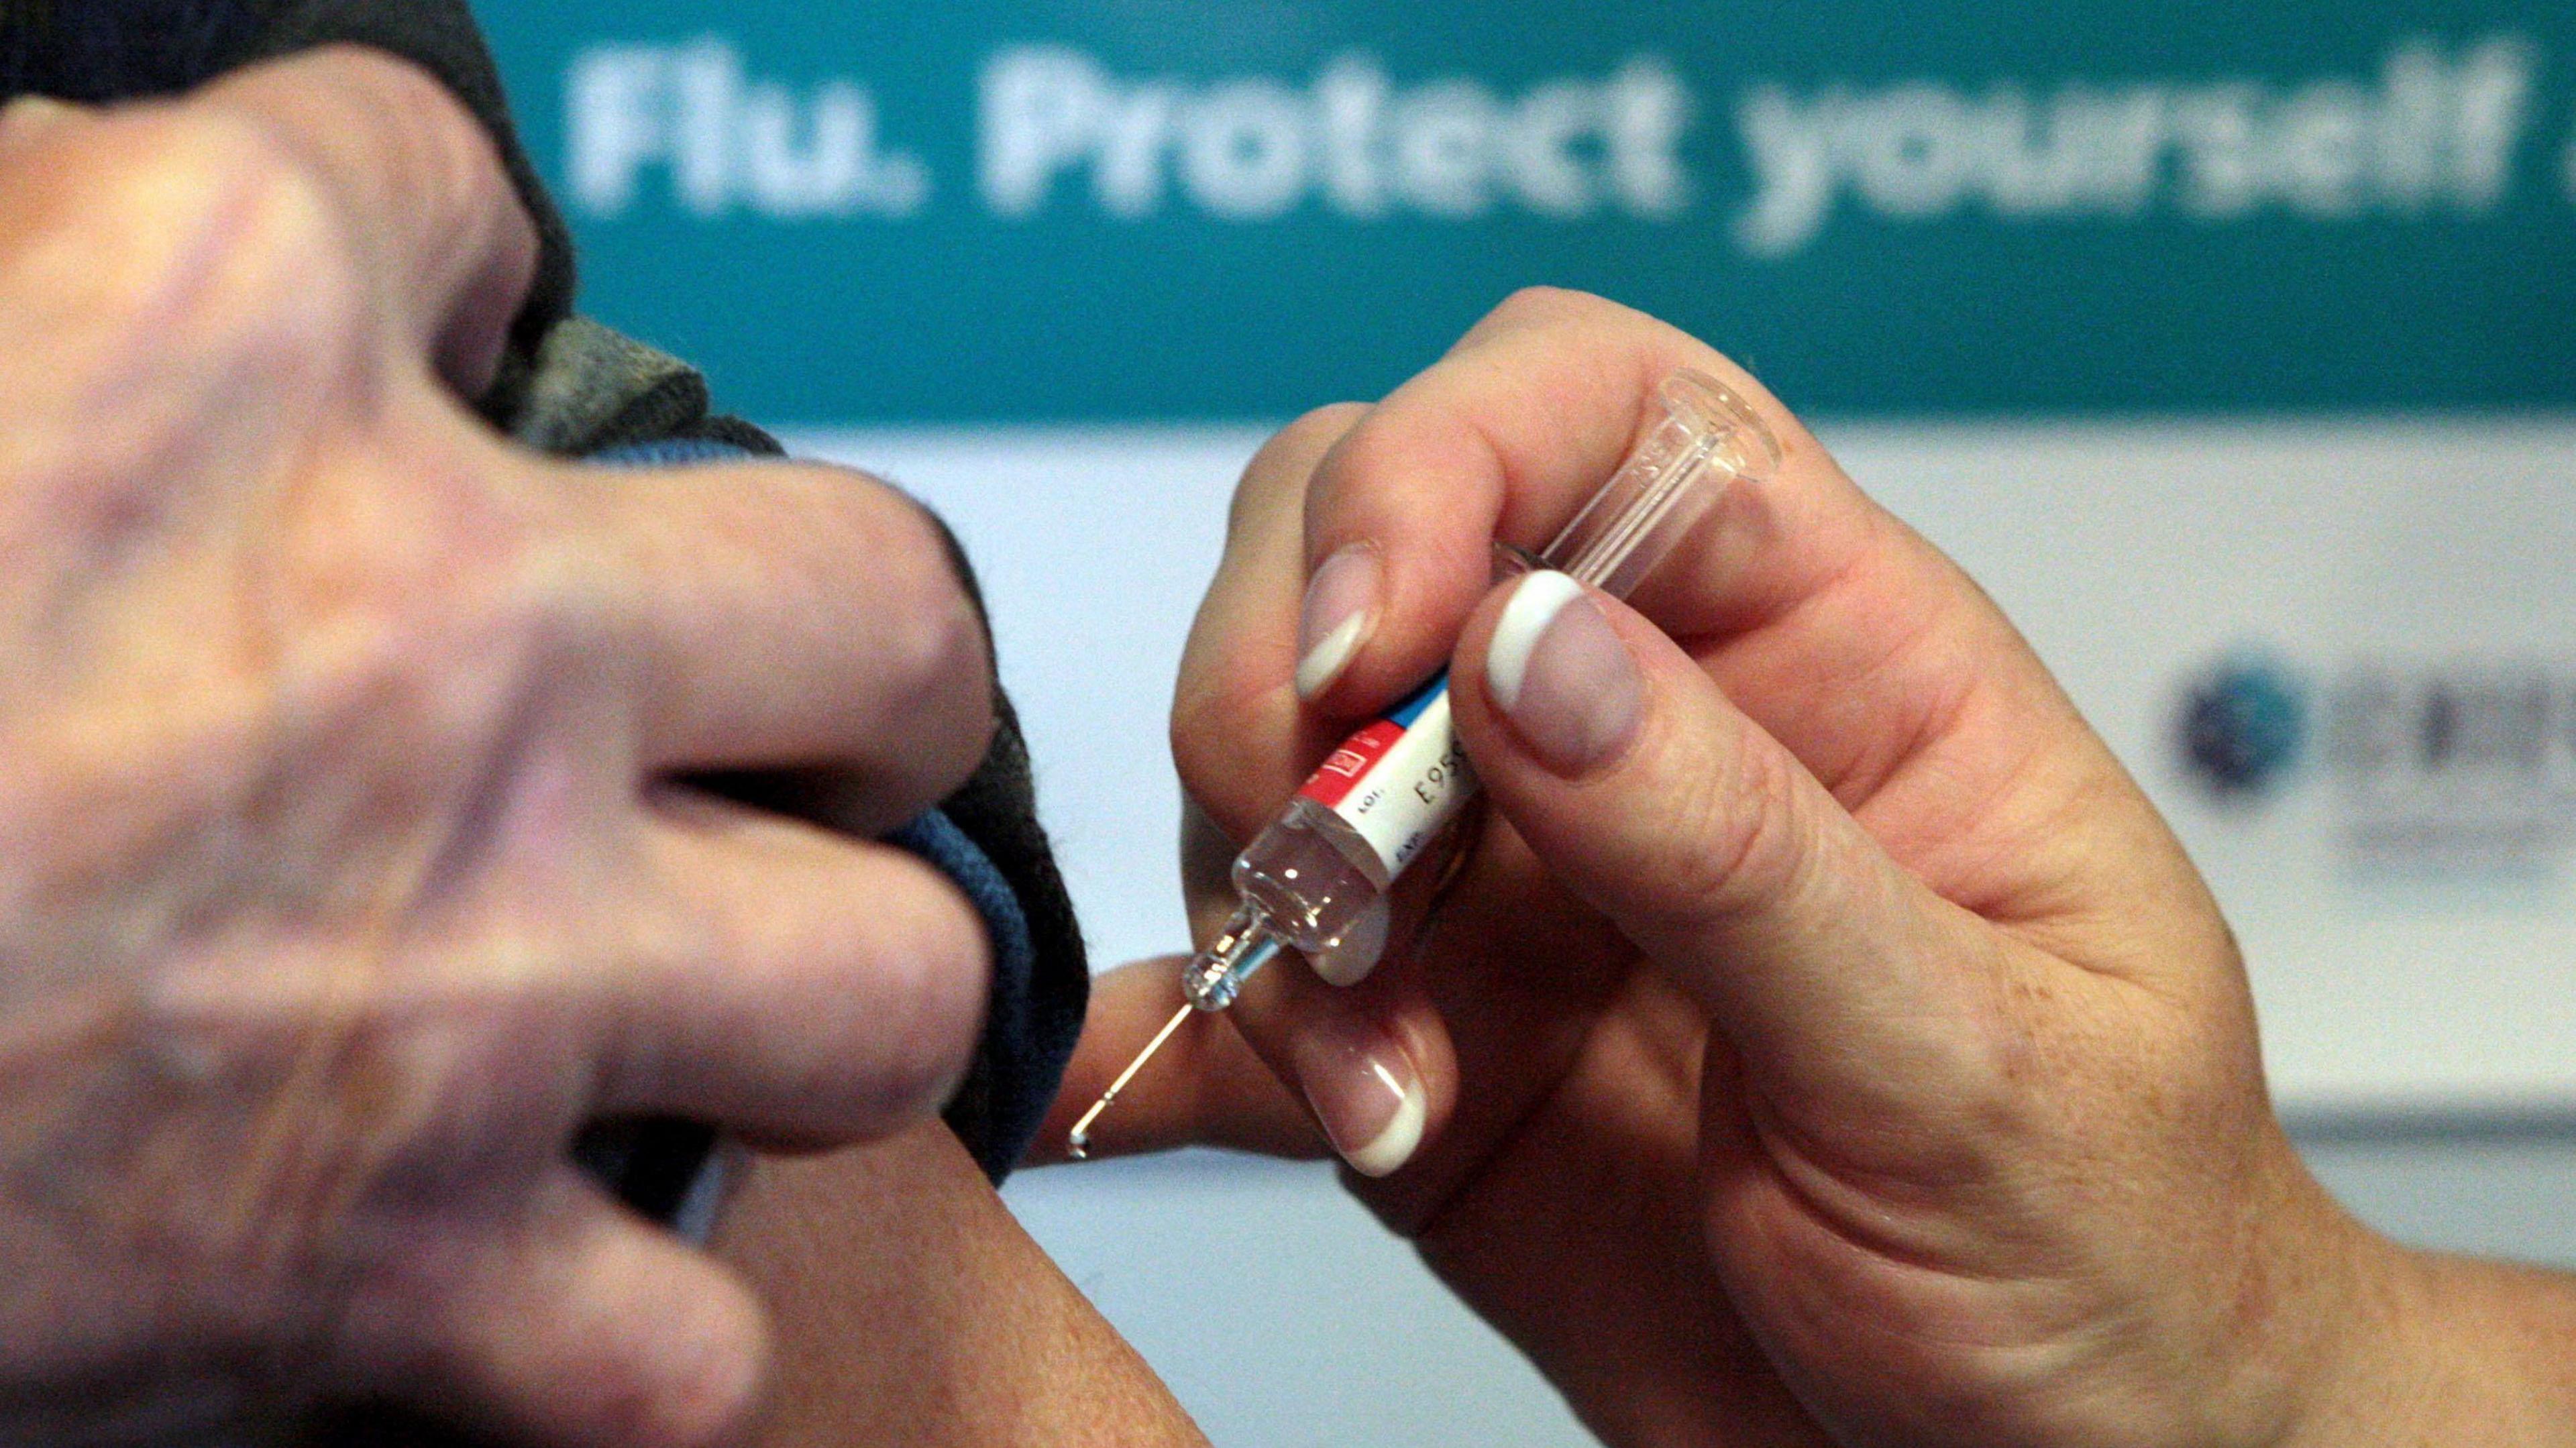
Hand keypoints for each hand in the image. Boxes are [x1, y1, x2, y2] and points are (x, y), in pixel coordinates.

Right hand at [0, 50, 991, 1446]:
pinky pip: (682, 1340)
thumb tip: (186, 232)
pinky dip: (632, 1324)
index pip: (449, 202)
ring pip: (887, 971)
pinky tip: (552, 1266)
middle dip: (841, 651)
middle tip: (765, 702)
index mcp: (202, 328)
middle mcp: (412, 638)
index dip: (431, 283)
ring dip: (827, 977)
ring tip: (726, 972)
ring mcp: (452, 980)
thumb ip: (34, 264)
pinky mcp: (386, 1280)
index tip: (408, 355)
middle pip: (872, 593)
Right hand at [1049, 289, 2443, 1446]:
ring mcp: (1515, 895)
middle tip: (1324, 874)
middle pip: (1370, 544)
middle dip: (1285, 679)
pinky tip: (1141, 1096)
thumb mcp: (1974, 1057)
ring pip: (1273, 768)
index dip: (1452, 455)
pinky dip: (1172, 1038)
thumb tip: (1527, 647)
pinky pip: (1242, 999)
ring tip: (1383, 1092)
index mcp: (1830, 657)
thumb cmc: (2112, 1248)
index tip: (1377, 632)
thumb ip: (1742, 851)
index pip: (1600, 410)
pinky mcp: (1424, 1053)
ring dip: (1269, 913)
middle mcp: (1644, 739)